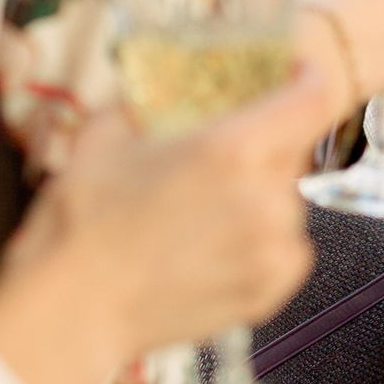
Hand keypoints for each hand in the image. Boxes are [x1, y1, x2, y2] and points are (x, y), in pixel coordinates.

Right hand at [0, 64, 337, 383]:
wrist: (70, 309)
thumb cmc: (82, 223)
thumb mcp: (105, 135)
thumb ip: (145, 102)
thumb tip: (157, 88)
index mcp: (233, 149)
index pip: (312, 100)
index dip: (310, 79)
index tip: (298, 74)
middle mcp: (265, 198)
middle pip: (293, 152)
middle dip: (265, 146)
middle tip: (219, 157)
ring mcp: (271, 249)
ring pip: (287, 203)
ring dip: (260, 198)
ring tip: (202, 215)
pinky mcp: (268, 291)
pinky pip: (287, 250)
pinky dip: (263, 242)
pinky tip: (216, 247)